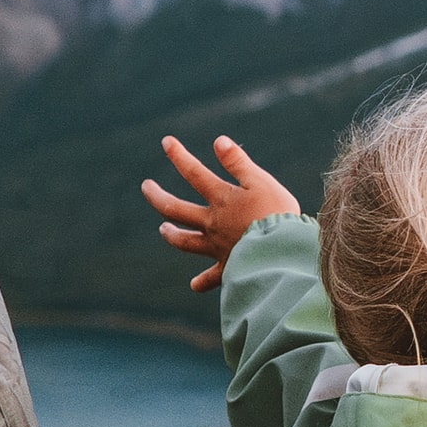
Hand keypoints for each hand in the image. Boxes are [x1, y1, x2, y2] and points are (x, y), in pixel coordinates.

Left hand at [141, 134, 301, 291]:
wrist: (281, 255)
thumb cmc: (276, 215)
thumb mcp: (261, 182)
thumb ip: (239, 163)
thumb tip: (218, 141)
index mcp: (221, 199)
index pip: (194, 173)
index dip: (179, 156)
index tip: (166, 142)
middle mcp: (212, 223)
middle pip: (176, 208)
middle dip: (157, 196)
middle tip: (145, 187)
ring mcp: (217, 247)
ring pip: (185, 241)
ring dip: (171, 234)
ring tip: (162, 229)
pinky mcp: (229, 267)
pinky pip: (211, 277)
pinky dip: (202, 282)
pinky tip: (195, 285)